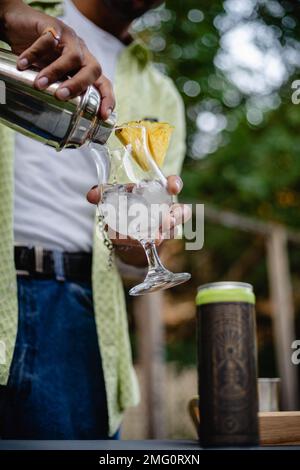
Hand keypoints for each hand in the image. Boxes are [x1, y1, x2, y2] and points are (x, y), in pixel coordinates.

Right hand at [0, 0, 114, 117]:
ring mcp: (70, 38)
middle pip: (93, 70)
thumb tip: (56, 122)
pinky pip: (47, 40)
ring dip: (56, 72)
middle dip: (79, 86)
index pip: (104, 84)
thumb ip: (59, 91)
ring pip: (73, 56)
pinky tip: (22, 65)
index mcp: (85, 67)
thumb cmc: (40, 56)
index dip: (107, 99)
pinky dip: (34, 54)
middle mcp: (82, 53)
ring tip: (39, 85)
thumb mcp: (53, 77)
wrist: (20, 25)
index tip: (103, 116)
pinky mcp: (53, 25)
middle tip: (60, 96)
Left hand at [87, 175, 190, 248]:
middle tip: (167, 220)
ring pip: (171, 231)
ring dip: (162, 233)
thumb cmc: (125, 206)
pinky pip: (156, 244)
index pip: (174, 184)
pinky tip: (137, 244)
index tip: (172, 187)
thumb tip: (92, 195)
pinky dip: (146, 244)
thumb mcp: (115, 196)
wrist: (125, 230)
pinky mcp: (156, 243)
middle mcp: (166, 209)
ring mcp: (164, 228)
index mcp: (158, 191)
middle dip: (175, 216)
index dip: (175, 184)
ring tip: (153, 237)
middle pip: (180, 212)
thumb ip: (102, 193)